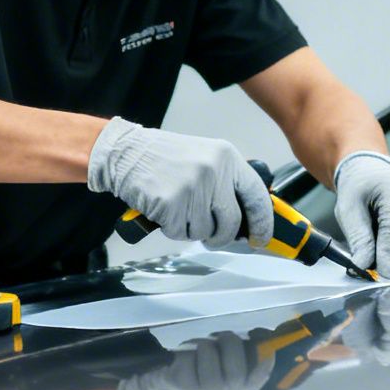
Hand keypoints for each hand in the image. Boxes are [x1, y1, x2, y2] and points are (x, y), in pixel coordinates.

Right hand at [88, 118, 272, 246]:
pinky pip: (181, 233)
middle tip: (212, 235)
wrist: (127, 152)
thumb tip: (246, 220)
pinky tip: (165, 210)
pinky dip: (173, 228)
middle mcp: (213, 171)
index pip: (256, 196)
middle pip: (231, 222)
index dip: (262, 222)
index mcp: (226, 157)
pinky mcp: (171, 204)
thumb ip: (226, 183)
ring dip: (192, 229)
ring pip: (205, 231)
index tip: (261, 238)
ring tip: (179, 209)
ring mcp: (192, 187)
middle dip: (222, 235)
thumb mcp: (204, 158)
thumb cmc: (164, 158)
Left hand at [116, 332, 273, 389]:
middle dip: (232, 345)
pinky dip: (195, 351)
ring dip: (210, 346)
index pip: (261, 375)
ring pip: (215, 363)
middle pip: (238, 371)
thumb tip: (266, 335)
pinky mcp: (187, 386)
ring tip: (205, 345)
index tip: (257, 335)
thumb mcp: (227, 358)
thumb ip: (247, 348)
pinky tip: (189, 355)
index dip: (263, 356)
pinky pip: (195, 360)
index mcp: (243, 387)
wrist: (165, 386)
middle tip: (223, 336)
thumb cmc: (202, 367)